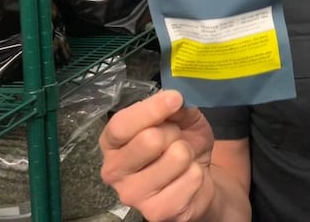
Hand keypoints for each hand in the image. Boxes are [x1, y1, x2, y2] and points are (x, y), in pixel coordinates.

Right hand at [99, 90, 216, 221]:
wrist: (197, 180)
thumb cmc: (179, 144)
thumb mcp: (180, 118)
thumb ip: (174, 107)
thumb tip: (174, 100)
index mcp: (112, 143)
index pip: (121, 124)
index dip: (150, 109)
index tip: (174, 98)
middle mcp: (113, 171)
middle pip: (149, 139)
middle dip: (174, 132)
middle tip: (176, 139)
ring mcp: (132, 195)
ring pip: (176, 157)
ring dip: (188, 153)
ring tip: (182, 160)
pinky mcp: (156, 213)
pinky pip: (192, 178)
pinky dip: (197, 173)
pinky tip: (186, 179)